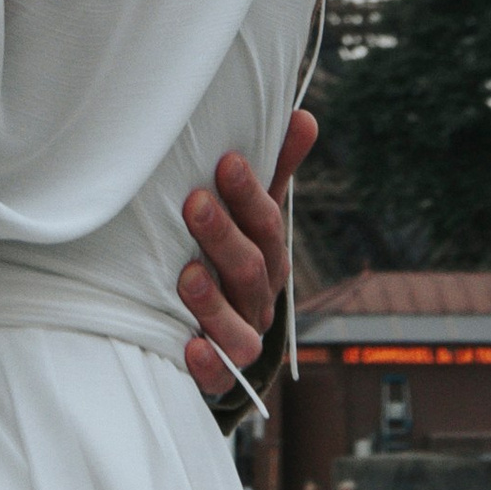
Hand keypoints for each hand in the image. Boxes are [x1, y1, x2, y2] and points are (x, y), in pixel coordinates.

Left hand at [176, 109, 311, 399]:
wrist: (218, 341)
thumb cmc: (232, 261)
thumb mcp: (252, 219)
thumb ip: (273, 172)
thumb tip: (303, 115)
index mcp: (268, 257)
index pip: (267, 224)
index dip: (249, 195)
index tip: (226, 161)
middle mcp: (259, 298)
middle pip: (251, 268)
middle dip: (223, 236)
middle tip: (194, 203)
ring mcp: (241, 337)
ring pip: (238, 325)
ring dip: (213, 301)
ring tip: (186, 276)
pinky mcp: (218, 373)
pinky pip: (218, 374)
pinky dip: (207, 362)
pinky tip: (189, 346)